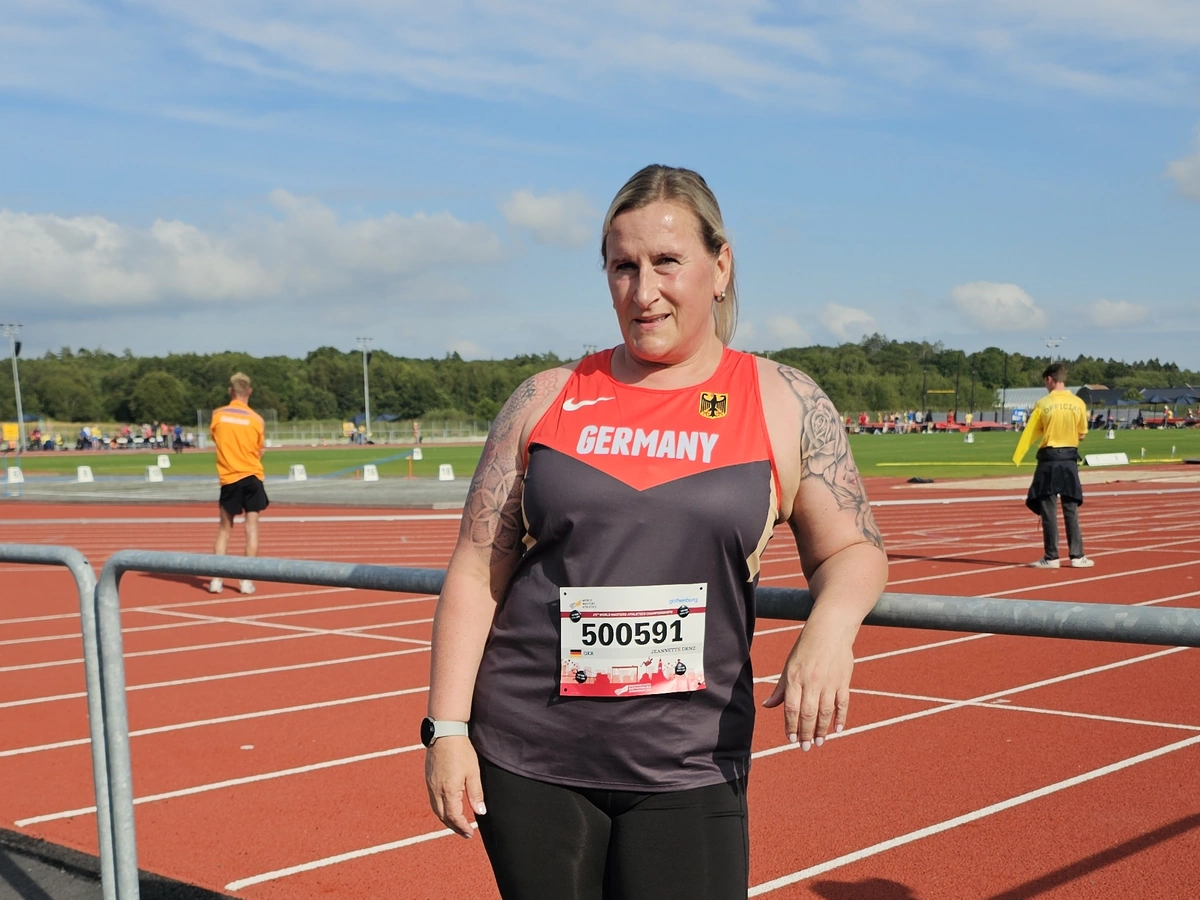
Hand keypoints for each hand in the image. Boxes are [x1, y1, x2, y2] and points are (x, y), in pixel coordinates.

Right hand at [424, 737, 485, 837]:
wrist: (444, 732)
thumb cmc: (461, 751)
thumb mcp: (473, 772)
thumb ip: (476, 794)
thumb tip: (480, 812)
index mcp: (448, 791)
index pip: (454, 816)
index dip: (462, 827)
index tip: (470, 833)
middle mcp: (436, 790)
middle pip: (443, 816)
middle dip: (454, 827)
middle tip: (465, 832)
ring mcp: (430, 785)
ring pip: (436, 809)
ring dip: (446, 819)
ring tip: (457, 823)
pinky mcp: (428, 779)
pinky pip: (432, 800)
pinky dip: (440, 809)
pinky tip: (447, 807)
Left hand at [761, 627, 854, 750]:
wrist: (831, 629)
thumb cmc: (806, 647)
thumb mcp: (789, 665)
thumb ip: (781, 688)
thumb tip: (766, 706)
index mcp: (795, 678)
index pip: (791, 708)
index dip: (790, 726)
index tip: (791, 739)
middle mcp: (812, 682)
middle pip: (808, 714)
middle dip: (806, 733)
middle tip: (806, 747)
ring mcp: (829, 682)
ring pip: (825, 712)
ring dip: (822, 730)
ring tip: (819, 742)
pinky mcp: (843, 681)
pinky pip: (842, 703)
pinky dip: (841, 718)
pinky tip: (837, 729)